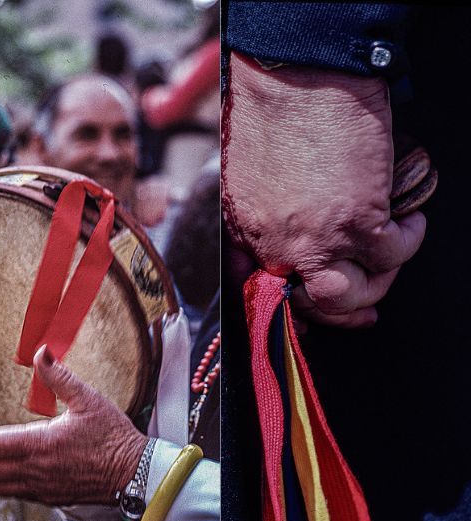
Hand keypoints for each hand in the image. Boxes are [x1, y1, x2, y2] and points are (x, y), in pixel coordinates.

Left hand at [0, 346, 146, 505]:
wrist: (136, 474)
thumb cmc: (114, 438)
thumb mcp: (88, 399)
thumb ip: (58, 376)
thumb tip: (41, 352)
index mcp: (40, 445)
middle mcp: (35, 471)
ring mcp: (40, 488)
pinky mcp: (47, 498)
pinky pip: (12, 494)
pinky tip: (2, 468)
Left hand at [223, 52, 424, 327]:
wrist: (295, 81)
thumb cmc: (270, 117)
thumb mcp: (243, 183)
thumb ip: (258, 221)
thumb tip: (279, 247)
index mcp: (247, 238)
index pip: (267, 296)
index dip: (303, 306)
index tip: (325, 306)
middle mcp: (279, 248)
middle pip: (319, 306)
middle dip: (349, 305)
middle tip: (368, 290)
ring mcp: (318, 239)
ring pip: (358, 292)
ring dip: (381, 275)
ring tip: (389, 246)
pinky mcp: (358, 220)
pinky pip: (393, 252)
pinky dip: (409, 238)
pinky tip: (407, 220)